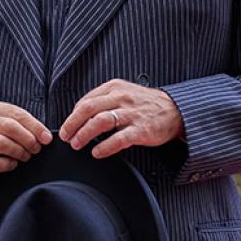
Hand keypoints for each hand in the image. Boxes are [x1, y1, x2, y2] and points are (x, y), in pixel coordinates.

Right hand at [0, 100, 50, 174]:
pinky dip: (6, 165)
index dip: (35, 127)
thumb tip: (43, 135)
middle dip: (28, 140)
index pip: (17, 114)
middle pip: (10, 127)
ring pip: (1, 144)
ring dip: (18, 152)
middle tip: (36, 149)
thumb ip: (16, 122)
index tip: (47, 138)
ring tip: (25, 157)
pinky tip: (12, 164)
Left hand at [60, 78, 183, 157]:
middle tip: (65, 137)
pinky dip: (105, 147)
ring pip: (100, 122)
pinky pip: (119, 139)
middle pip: (89, 109)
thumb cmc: (145, 104)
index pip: (86, 100)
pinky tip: (97, 152)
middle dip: (73, 124)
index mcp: (114, 88)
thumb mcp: (123, 93)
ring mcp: (131, 114)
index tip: (67, 127)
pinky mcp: (141, 130)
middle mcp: (121, 98)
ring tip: (76, 144)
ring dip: (84, 134)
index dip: (72, 115)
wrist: (175, 109)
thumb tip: (79, 114)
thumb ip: (103, 100)